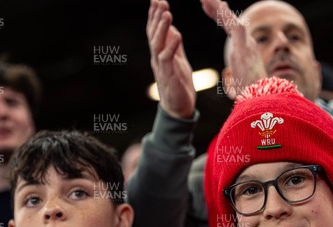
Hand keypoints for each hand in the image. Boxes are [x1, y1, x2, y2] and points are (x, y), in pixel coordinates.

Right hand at [147, 0, 194, 118]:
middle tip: (159, 0)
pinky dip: (172, 47)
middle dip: (156, 16)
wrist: (179, 109)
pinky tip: (177, 36)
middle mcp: (157, 58)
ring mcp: (161, 67)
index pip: (156, 30)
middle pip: (153, 34)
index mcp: (160, 53)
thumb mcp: (179, 60)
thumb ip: (174, 45)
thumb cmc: (179, 84)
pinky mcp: (168, 76)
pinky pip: (167, 59)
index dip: (156, 15)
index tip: (158, 0)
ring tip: (167, 13)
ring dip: (162, 28)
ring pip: (158, 44)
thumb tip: (173, 29)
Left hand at [200, 0, 266, 98]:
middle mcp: (247, 44)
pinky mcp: (244, 48)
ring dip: (217, 8)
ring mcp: (247, 44)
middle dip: (216, 9)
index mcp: (244, 51)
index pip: (230, 29)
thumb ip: (232, 78)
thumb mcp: (238, 86)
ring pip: (231, 20)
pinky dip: (226, 15)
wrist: (261, 100)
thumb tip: (227, 72)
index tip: (208, 10)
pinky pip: (235, 26)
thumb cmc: (251, 97)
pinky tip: (217, 4)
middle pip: (229, 22)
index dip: (219, 18)